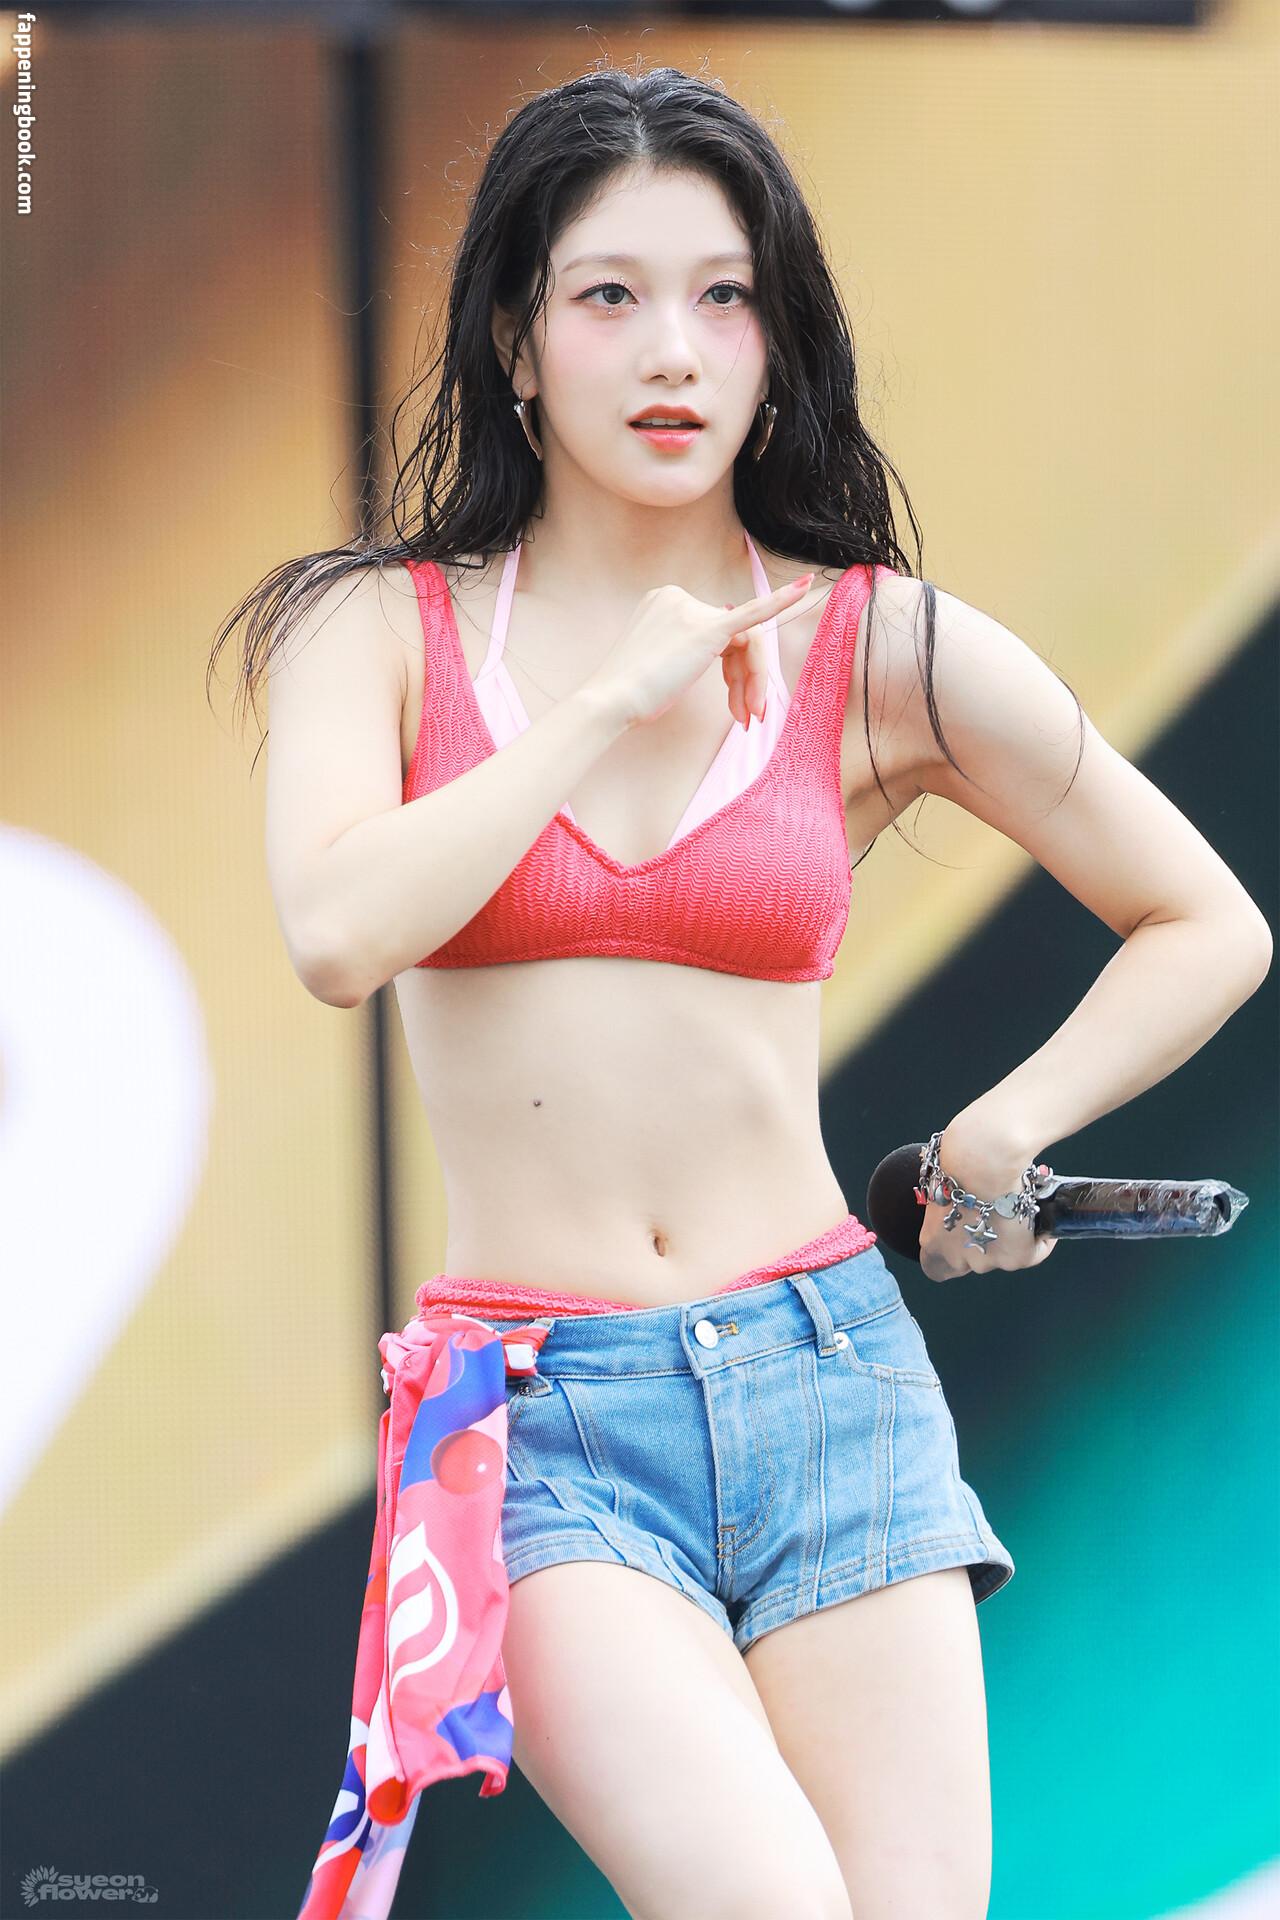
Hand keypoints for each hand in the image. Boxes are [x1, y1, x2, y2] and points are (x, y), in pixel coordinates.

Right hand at [582, 573, 815, 732]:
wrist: (611, 699)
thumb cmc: (629, 692)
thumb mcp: (658, 661)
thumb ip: (684, 649)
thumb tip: (704, 655)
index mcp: (665, 601)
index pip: (716, 630)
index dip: (732, 670)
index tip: (736, 699)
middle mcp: (679, 597)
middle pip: (734, 637)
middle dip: (746, 678)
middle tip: (747, 716)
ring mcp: (693, 610)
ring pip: (745, 643)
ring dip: (751, 681)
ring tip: (745, 714)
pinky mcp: (707, 628)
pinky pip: (754, 612)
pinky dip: (782, 600)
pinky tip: (806, 587)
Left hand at [919, 1126, 1057, 1282]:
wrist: (984, 1160)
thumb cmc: (960, 1162)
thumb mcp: (941, 1185)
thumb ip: (947, 1204)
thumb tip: (964, 1200)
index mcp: (932, 1241)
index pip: (935, 1267)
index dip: (950, 1254)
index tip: (962, 1236)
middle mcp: (957, 1257)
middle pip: (972, 1259)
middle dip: (983, 1240)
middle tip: (995, 1214)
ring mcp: (988, 1261)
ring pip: (1004, 1254)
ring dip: (1010, 1237)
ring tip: (1017, 1209)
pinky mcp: (1016, 1257)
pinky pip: (1035, 1251)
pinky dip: (1041, 1237)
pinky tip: (1039, 1213)